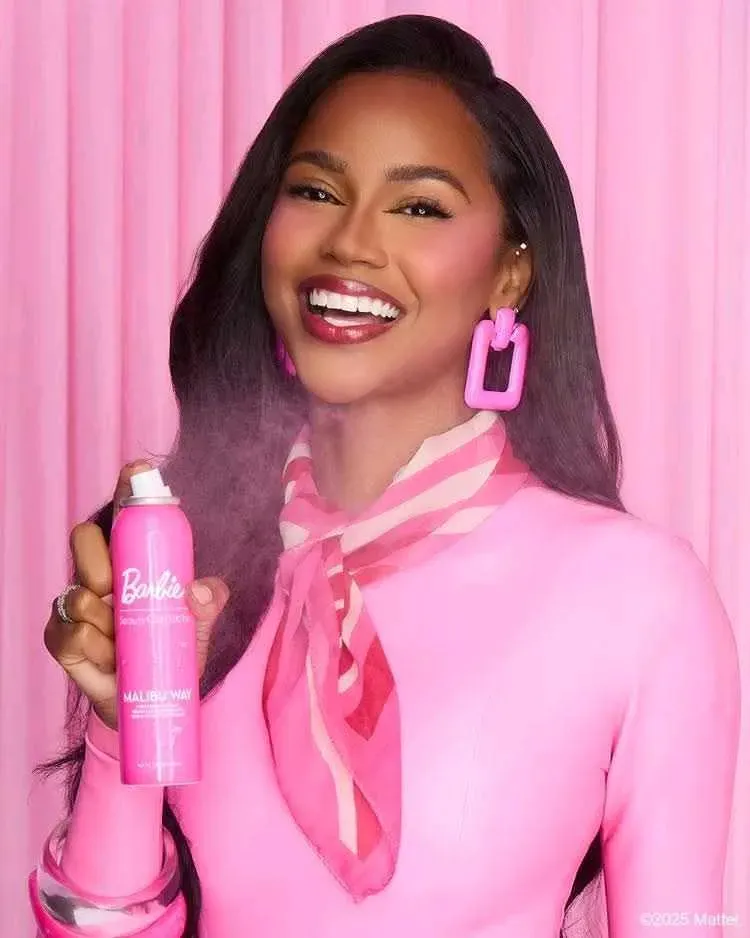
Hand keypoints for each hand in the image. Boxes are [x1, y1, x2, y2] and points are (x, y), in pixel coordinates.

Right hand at [44, 462, 228, 728]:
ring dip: (104, 622)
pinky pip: (68, 633)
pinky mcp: (62, 638)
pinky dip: (92, 648)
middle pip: (84, 537)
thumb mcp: (200, 622)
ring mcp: (77, 603)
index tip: (136, 472)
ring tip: (123, 640)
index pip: (127, 513)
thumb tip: (201, 589)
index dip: (127, 487)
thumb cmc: (172, 646)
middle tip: (115, 587)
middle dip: (98, 559)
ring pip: (76, 593)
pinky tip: (108, 659)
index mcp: (134, 559)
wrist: (151, 699)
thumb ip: (211, 600)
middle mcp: (101, 572)